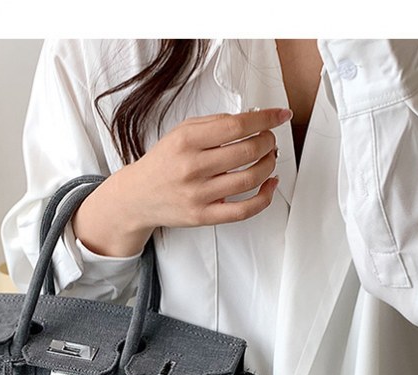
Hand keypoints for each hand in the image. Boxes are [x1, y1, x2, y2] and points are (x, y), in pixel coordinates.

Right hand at [73, 107, 290, 256]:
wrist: (137, 197)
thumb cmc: (163, 163)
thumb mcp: (180, 133)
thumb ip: (214, 124)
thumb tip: (252, 118)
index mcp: (186, 141)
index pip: (236, 126)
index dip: (266, 119)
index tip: (280, 116)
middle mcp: (192, 168)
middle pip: (247, 151)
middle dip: (268, 141)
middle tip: (269, 138)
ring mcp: (198, 195)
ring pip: (250, 178)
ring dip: (268, 165)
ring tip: (268, 158)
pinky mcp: (203, 216)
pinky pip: (243, 210)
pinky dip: (264, 197)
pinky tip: (270, 184)